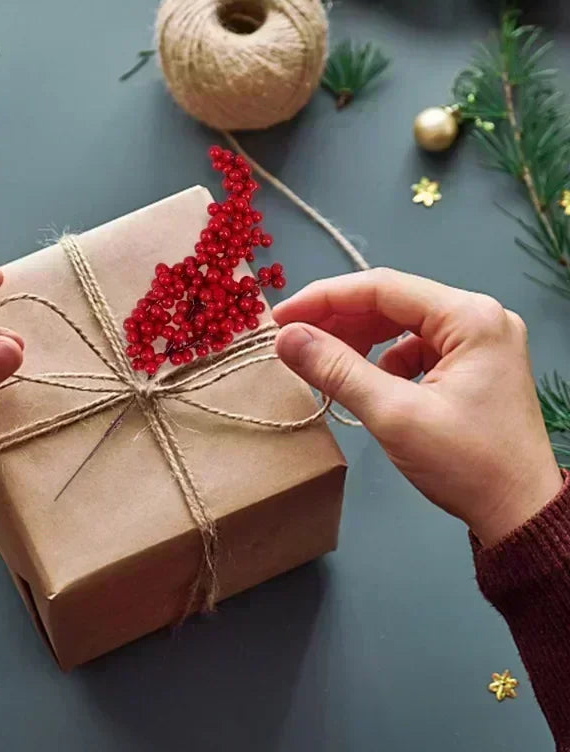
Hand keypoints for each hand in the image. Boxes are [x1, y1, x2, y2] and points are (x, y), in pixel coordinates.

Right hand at [273, 268, 562, 545]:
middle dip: (338, 320)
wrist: (520, 513)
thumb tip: (286, 338)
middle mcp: (479, 316)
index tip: (280, 318)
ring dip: (358, 339)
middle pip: (391, 302)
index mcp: (470, 316)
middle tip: (293, 341)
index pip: (382, 287)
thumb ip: (337, 369)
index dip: (323, 298)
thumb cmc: (467, 465)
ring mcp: (479, 340)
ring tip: (322, 362)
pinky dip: (383, 360)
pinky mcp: (473, 365)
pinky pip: (415, 347)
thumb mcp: (393, 415)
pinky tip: (366, 382)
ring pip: (400, 325)